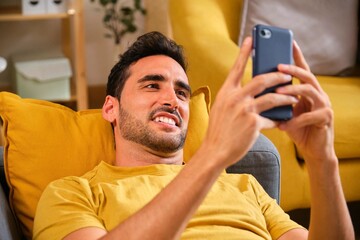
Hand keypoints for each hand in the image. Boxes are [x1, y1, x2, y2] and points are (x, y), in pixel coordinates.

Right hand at [202, 37, 297, 168]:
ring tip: (293, 97)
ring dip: (285, 97)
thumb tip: (250, 92)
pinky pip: (271, 119)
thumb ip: (233, 98)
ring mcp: (245, 110)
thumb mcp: (221, 109)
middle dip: (277, 76)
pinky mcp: (254, 124)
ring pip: (272, 98)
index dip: (244, 53)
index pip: (236, 68)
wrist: (215, 151)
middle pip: (261, 80)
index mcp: (226, 92)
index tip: (251, 40)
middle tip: (287, 75)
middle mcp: (235, 98)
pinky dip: (277, 121)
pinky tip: (282, 122)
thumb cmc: (218, 131)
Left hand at [276, 41, 335, 164]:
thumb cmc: (297, 128)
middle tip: (278, 66)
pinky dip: (295, 120)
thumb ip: (277, 99)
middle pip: (307, 75)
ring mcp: (324, 105)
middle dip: (293, 69)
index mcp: (307, 90)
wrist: (311, 150)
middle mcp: (318, 94)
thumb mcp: (285, 111)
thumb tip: (257, 87)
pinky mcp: (325, 119)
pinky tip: (283, 125)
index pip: (302, 70)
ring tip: (277, 92)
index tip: (290, 43)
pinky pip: (310, 115)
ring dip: (292, 91)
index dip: (297, 57)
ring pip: (310, 91)